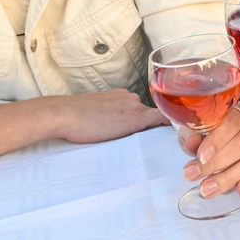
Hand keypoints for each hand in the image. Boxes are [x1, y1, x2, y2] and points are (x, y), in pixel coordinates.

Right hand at [0, 89, 167, 161]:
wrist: (65, 113)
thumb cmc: (72, 117)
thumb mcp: (93, 113)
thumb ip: (107, 116)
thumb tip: (109, 128)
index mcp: (120, 96)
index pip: (140, 109)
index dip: (148, 121)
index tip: (152, 132)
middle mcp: (130, 98)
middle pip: (149, 114)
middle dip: (152, 128)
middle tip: (154, 142)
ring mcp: (134, 106)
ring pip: (153, 119)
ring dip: (156, 129)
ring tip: (157, 144)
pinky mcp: (136, 118)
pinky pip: (160, 120)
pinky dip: (168, 125)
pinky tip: (174, 136)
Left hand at [179, 103, 239, 199]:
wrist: (207, 149)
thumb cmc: (201, 137)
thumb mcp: (192, 133)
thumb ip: (191, 135)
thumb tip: (192, 142)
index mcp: (237, 112)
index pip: (233, 121)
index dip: (218, 140)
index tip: (201, 156)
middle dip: (218, 162)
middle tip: (196, 173)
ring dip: (230, 177)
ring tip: (208, 189)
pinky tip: (239, 189)